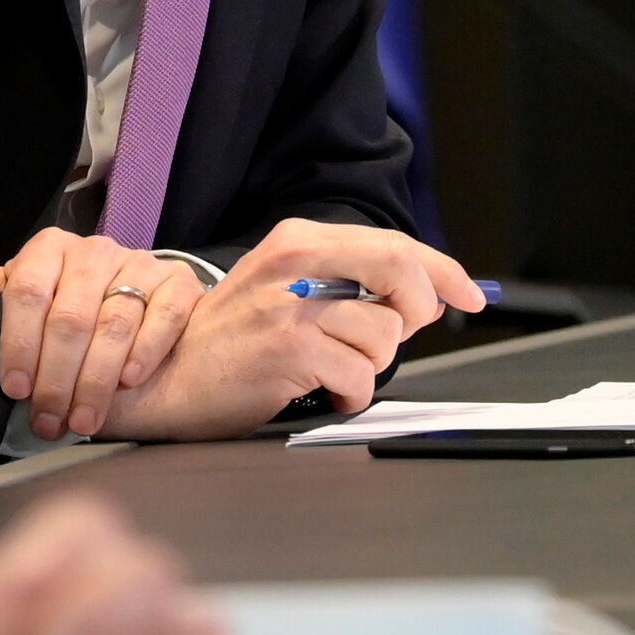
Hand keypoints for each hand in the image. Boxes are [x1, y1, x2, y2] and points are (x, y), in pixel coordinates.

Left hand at [0, 228, 205, 441]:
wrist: (131, 295)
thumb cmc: (60, 303)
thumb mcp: (17, 293)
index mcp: (49, 249)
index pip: (27, 292)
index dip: (18, 344)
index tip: (14, 390)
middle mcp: (95, 251)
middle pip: (71, 316)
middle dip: (56, 377)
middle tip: (47, 421)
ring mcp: (139, 264)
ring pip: (115, 322)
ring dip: (96, 378)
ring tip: (83, 421)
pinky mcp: (178, 283)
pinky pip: (164, 315)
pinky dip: (146, 350)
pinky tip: (129, 382)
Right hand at [97, 218, 480, 440]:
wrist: (165, 377)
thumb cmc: (228, 341)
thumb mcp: (282, 288)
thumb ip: (344, 283)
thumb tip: (420, 297)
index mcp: (298, 240)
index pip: (394, 243)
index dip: (443, 271)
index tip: (469, 294)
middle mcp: (297, 263)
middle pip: (402, 271)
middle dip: (418, 310)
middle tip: (395, 335)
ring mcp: (293, 306)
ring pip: (385, 335)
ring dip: (369, 365)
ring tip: (329, 369)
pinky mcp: (291, 350)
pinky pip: (360, 377)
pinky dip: (350, 395)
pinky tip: (319, 391)